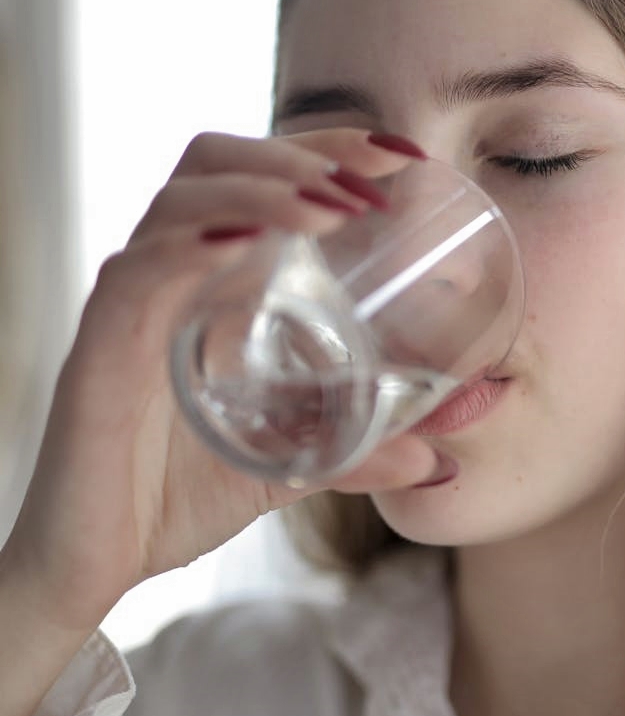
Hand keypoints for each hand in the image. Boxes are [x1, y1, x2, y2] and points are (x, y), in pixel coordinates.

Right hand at [0, 129, 438, 633]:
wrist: (96, 565)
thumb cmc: (178, 497)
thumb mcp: (292, 467)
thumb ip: (358, 456)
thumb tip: (436, 463)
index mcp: (215, 283)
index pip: (262, 178)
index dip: (326, 150)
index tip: (401, 155)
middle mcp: (172, 275)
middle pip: (220, 162)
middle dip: (302, 153)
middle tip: (374, 175)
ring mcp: (135, 302)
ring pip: (184, 200)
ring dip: (262, 189)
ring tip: (331, 207)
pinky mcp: (101, 346)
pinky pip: (139, 272)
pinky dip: (193, 245)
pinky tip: (247, 245)